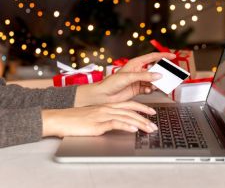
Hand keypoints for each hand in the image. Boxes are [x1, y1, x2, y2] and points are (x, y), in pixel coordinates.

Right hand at [42, 101, 157, 136]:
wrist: (60, 119)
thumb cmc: (75, 119)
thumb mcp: (94, 116)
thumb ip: (106, 118)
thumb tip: (119, 123)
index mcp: (107, 106)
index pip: (129, 104)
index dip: (142, 107)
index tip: (151, 112)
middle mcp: (107, 108)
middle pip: (131, 110)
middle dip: (145, 118)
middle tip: (154, 125)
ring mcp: (102, 115)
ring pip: (126, 116)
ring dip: (140, 123)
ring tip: (149, 129)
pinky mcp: (97, 123)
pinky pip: (115, 123)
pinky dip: (126, 125)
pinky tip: (133, 129)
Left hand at [74, 52, 175, 106]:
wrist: (103, 96)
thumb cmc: (111, 83)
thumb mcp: (129, 77)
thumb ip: (145, 76)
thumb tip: (158, 75)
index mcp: (135, 64)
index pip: (152, 57)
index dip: (163, 56)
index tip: (173, 57)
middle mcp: (138, 71)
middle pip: (155, 70)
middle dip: (162, 73)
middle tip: (169, 76)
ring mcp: (139, 81)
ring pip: (153, 80)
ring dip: (156, 84)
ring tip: (157, 86)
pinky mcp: (138, 90)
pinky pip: (149, 89)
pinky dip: (151, 90)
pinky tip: (147, 91)